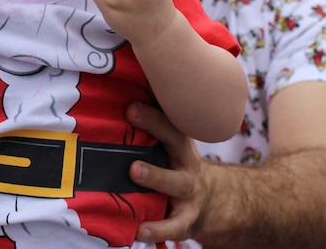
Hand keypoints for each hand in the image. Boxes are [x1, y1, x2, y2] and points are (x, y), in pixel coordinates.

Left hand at [125, 101, 208, 243]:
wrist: (210, 202)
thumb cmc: (173, 165)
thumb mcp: (166, 145)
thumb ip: (146, 125)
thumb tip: (115, 93)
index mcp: (179, 141)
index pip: (168, 118)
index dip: (151, 109)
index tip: (129, 103)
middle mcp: (186, 161)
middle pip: (175, 141)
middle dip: (155, 125)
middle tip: (130, 112)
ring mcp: (189, 190)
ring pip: (176, 182)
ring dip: (156, 175)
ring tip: (134, 171)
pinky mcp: (186, 219)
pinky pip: (174, 225)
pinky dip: (157, 229)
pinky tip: (139, 231)